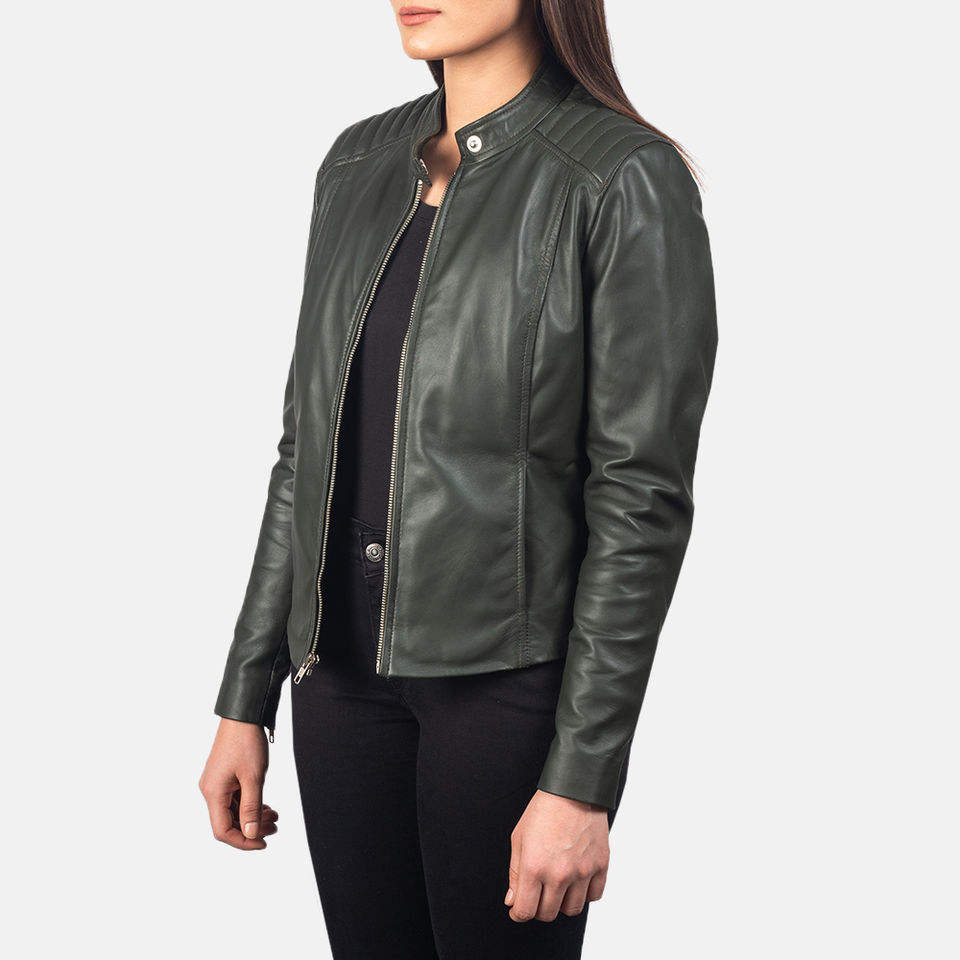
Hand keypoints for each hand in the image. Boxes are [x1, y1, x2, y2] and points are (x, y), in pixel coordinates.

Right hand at [199, 718, 277, 849]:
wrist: (243, 715)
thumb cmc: (247, 742)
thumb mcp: (254, 777)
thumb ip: (252, 808)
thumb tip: (251, 834)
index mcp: (213, 793)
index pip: (223, 831)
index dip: (243, 841)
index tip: (263, 843)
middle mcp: (211, 790)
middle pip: (228, 822)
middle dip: (252, 828)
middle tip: (275, 827)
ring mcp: (217, 783)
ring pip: (233, 811)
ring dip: (253, 816)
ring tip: (275, 816)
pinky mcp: (224, 776)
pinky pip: (235, 799)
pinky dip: (250, 805)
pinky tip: (266, 806)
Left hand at [505, 789, 609, 921]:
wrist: (574, 789)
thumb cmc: (543, 810)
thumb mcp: (519, 837)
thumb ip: (515, 873)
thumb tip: (512, 901)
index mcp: (534, 866)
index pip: (525, 911)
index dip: (518, 913)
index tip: (518, 909)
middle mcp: (559, 874)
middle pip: (547, 914)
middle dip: (538, 908)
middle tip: (537, 894)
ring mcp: (582, 871)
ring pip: (571, 910)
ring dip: (561, 903)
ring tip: (557, 887)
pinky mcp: (600, 866)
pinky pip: (593, 896)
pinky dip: (584, 894)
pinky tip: (576, 880)